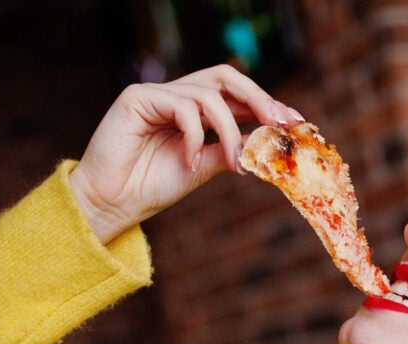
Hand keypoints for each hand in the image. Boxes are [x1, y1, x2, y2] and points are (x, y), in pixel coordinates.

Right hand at [68, 64, 303, 241]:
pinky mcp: (137, 98)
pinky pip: (182, 106)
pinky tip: (190, 161)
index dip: (266, 104)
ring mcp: (157, 94)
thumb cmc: (152, 186)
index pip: (236, 95)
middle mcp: (177, 96)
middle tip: (279, 123)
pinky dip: (195, 135)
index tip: (295, 123)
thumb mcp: (203, 168)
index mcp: (194, 110)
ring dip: (229, 130)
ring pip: (208, 95)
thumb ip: (229, 150)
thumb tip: (264, 142)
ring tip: (232, 163)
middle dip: (258, 97)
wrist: (113, 202)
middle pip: (225, 77)